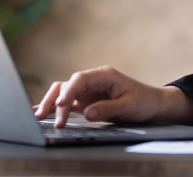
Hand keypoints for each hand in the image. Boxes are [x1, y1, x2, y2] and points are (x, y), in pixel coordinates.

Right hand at [32, 65, 192, 127]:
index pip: (80, 79)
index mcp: (104, 75)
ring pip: (63, 93)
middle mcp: (93, 81)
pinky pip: (67, 103)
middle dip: (55, 99)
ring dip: (52, 103)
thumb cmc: (143, 101)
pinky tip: (41, 112)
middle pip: (67, 85)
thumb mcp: (128, 106)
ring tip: (40, 117)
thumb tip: (87, 113)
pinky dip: (55, 107)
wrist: (152, 104)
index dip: (69, 91)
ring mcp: (88, 91)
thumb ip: (107, 109)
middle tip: (46, 116)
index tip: (62, 104)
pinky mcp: (86, 101)